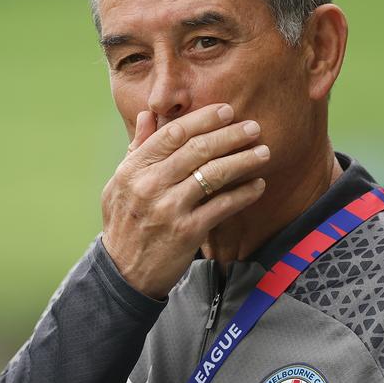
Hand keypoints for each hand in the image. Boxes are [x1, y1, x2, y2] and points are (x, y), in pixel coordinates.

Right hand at [100, 104, 268, 298]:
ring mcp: (169, 208)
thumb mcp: (120, 182)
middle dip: (230, 135)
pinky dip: (244, 194)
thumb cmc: (124, 222)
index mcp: (134, 168)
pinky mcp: (187, 231)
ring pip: (214, 174)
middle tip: (253, 127)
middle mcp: (150, 185)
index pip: (173, 133)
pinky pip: (222, 206)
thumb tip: (147, 114)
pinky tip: (258, 185)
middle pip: (198, 149)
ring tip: (263, 152)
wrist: (122, 272)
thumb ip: (137, 148)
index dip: (203, 119)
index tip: (226, 111)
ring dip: (243, 161)